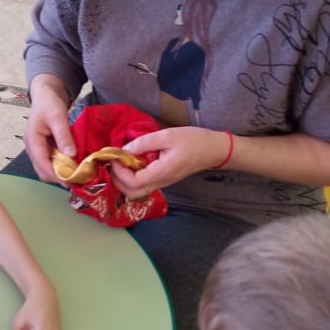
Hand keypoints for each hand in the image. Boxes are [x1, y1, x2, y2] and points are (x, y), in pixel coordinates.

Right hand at [24, 79, 74, 183]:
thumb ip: (63, 135)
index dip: (55, 175)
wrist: (45, 95)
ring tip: (77, 174)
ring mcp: (37, 149)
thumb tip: (70, 155)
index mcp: (32, 140)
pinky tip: (73, 165)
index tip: (71, 180)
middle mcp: (32, 148)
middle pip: (42, 171)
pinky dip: (60, 166)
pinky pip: (50, 162)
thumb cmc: (49, 103)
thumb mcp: (58, 116)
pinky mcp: (43, 148)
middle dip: (58, 177)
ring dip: (60, 173)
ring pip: (46, 168)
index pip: (42, 164)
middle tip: (77, 178)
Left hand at [114, 126, 231, 197]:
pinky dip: (132, 178)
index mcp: (163, 171)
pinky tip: (132, 163)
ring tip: (121, 162)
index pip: (134, 182)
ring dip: (124, 180)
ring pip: (136, 192)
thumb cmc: (194, 140)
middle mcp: (162, 182)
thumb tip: (123, 150)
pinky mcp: (164, 180)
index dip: (119, 172)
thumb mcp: (167, 135)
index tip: (115, 157)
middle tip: (114, 162)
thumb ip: (144, 143)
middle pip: (132, 193)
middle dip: (117, 180)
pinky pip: (143, 186)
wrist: (214, 149)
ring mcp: (163, 183)